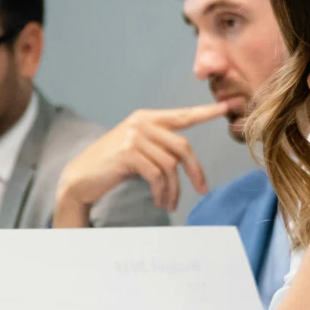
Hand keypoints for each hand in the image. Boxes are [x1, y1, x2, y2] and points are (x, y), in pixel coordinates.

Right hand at [53, 103, 228, 225]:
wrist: (81, 178)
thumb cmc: (111, 166)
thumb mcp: (137, 149)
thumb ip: (159, 145)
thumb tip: (186, 160)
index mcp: (146, 118)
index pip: (183, 115)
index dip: (206, 112)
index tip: (228, 106)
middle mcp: (141, 122)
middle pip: (182, 147)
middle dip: (195, 171)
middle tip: (202, 189)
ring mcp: (134, 136)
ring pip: (170, 165)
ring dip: (173, 189)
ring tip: (169, 203)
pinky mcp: (128, 152)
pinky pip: (157, 175)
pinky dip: (161, 192)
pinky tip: (159, 201)